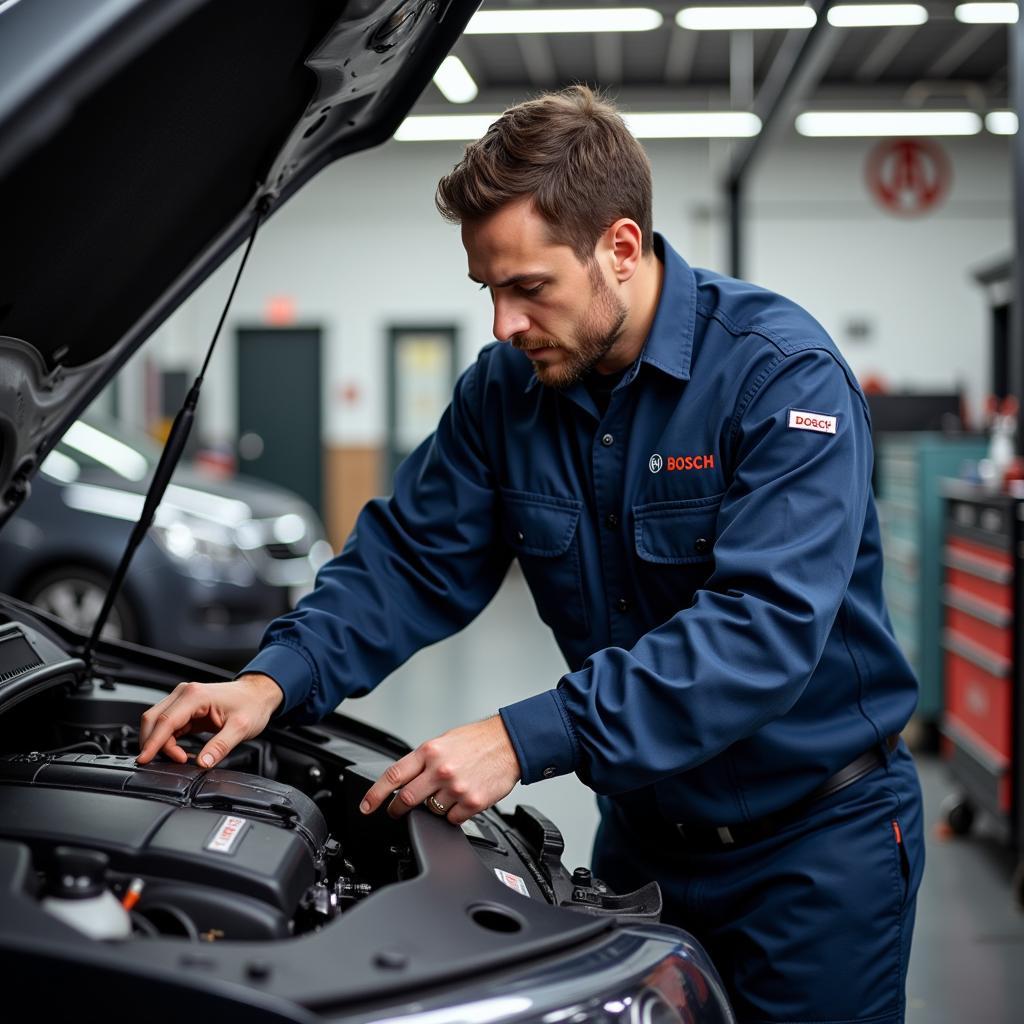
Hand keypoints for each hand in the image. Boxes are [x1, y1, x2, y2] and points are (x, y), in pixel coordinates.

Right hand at [136, 673, 283, 767]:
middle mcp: (185, 694)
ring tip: (181, 758)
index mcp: (195, 696)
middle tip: (171, 763)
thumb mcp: (240, 728)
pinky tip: (180, 752)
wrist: (258, 694)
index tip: (144, 760)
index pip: (165, 722)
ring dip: (160, 743)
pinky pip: (167, 726)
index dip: (152, 743)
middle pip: (154, 720)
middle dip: (153, 744)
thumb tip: (203, 763)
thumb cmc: (252, 705)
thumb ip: (220, 746)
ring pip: (157, 723)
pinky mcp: (185, 708)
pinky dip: (168, 741)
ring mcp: (183, 700)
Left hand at [361, 716, 520, 825]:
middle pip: (405, 799)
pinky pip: (451, 819)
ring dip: (434, 807)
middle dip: (397, 809)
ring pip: (430, 811)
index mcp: (429, 751)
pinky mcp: (471, 802)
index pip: (393, 776)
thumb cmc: (477, 740)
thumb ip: (424, 761)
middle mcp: (439, 770)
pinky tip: (463, 798)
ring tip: (448, 792)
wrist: (510, 742)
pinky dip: (453, 814)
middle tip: (396, 812)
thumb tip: (406, 780)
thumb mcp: (444, 741)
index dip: (375, 794)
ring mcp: (455, 788)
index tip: (366, 807)